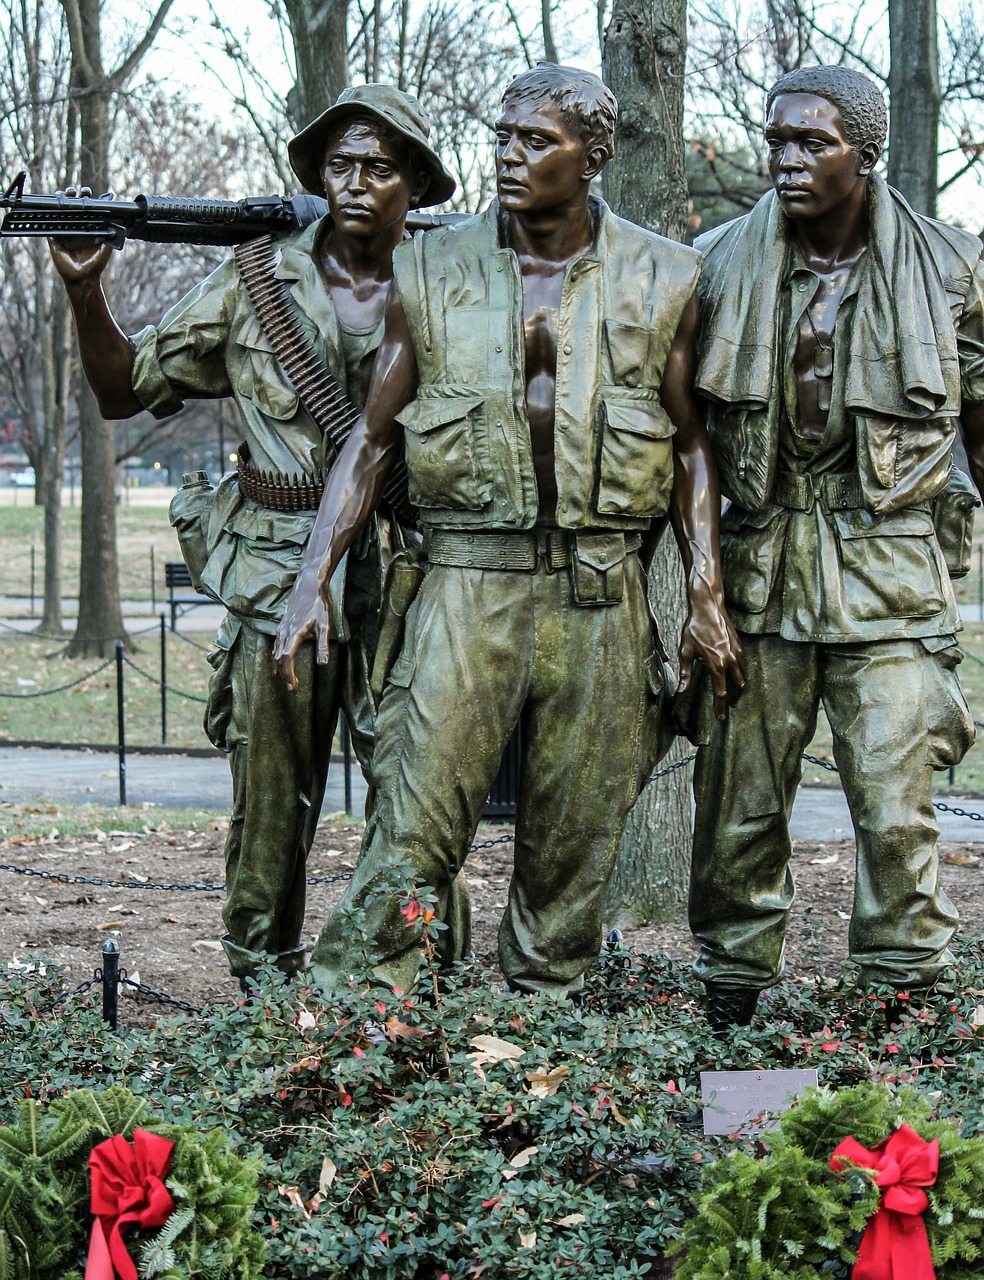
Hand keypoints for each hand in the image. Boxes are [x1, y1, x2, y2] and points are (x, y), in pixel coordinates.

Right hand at [47, 187, 114, 282]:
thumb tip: (121, 224)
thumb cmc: (96, 264)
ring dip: (62, 200)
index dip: (87, 199)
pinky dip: (51, 214)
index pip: (87, 209)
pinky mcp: (54, 238)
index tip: (89, 192)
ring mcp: (65, 231)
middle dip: (75, 196)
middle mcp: (76, 227)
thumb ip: (111, 234)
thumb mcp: (106, 248)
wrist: (83, 278)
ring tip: (66, 193)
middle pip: (74, 206)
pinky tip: (53, 204)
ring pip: (61, 211)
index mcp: (88, 228)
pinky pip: (51, 224)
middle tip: (77, 191)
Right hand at [272, 566, 331, 690]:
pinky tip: (279, 661)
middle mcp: (283, 632)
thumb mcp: (325, 625)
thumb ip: (323, 645)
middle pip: (278, 659)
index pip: (286, 660)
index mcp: (294, 634)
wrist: (309, 584)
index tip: (294, 687)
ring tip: (286, 679)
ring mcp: (280, 628)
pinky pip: (274, 645)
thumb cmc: (319, 604)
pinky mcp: (281, 625)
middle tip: (292, 688)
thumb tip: (322, 664)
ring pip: (274, 652)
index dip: (289, 675)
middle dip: (284, 675)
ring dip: (279, 667)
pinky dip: (276, 657)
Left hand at [677, 587, 745, 721]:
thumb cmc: (694, 628)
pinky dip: (742, 675)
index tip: (720, 718)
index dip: (720, 707)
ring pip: (743, 677)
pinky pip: (744, 665)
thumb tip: (681, 692)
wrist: (708, 607)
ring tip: (734, 696)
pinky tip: (737, 676)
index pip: (720, 692)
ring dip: (739, 688)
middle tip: (728, 708)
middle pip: (736, 687)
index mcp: (716, 664)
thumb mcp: (685, 651)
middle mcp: (730, 660)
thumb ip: (685, 673)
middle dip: (732, 699)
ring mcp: (737, 652)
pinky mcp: (740, 645)